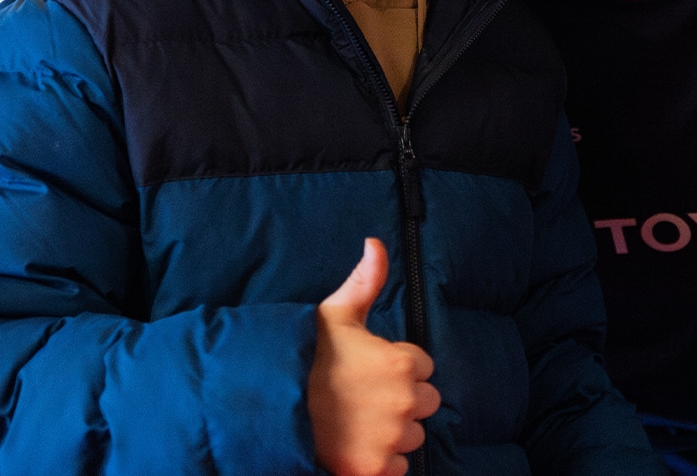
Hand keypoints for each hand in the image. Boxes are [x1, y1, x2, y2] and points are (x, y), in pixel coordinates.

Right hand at [309, 238, 440, 475]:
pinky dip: (382, 461)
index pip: (423, 366)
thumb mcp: (336, 312)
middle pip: (425, 403)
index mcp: (402, 364)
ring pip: (412, 436)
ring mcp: (390, 441)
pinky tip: (357, 443)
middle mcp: (404, 403)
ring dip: (394, 431)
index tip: (373, 365)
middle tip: (367, 394)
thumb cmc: (306, 354)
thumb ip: (366, 279)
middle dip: (404, 398)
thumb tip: (376, 243)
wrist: (271, 404)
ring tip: (359, 418)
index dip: (400, 364)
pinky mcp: (375, 471)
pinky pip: (398, 469)